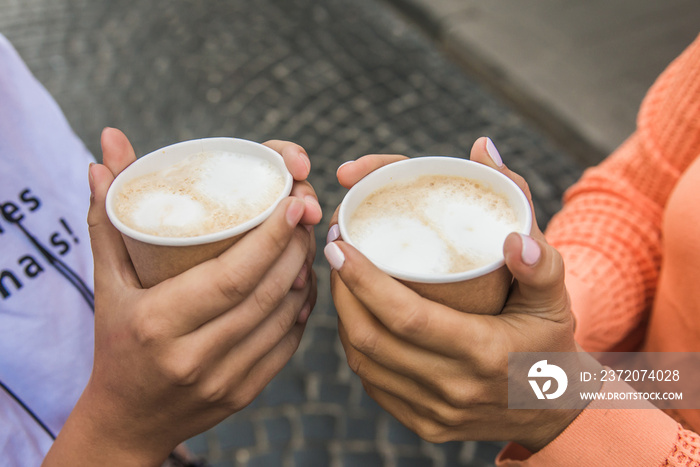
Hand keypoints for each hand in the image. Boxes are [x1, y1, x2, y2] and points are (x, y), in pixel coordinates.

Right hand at [44, 129, 318, 465]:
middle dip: (295, 247)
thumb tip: (108, 145)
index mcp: (157, 322)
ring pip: (284, 317)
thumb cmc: (116, 341)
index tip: (293, 202)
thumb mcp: (108, 282)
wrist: (126, 420)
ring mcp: (224, 379)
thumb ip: (111, 214)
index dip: (270, 238)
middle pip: (266, 293)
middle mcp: (193, 356)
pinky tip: (301, 283)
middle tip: (306, 211)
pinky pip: (288, 344)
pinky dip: (301, 309)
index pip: (231, 277)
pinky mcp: (245, 393)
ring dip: (303, 274)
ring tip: (304, 241)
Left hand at [326, 139, 579, 451]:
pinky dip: (357, 345)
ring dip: (344, 315)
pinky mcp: (424, 423)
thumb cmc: (550, 342)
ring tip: (340, 276)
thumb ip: (540, 264)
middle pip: (371, 338)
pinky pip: (374, 382)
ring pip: (364, 361)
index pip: (406, 316)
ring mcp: (435, 412)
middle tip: (335, 249)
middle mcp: (454, 389)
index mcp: (484, 353)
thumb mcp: (555, 300)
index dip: (364, 280)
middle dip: (342, 290)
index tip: (340, 245)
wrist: (553, 410)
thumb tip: (512, 237)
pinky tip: (356, 315)